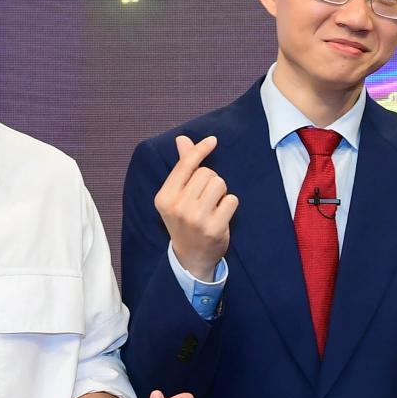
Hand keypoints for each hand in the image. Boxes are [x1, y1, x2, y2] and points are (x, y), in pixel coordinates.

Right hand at [155, 135, 238, 281]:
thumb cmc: (184, 221)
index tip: (212, 141)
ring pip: (220, 184)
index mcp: (164, 197)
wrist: (190, 257)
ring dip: (221, 192)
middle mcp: (177, 207)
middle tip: (205, 198)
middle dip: (211, 181)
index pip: (185, 165)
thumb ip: (182, 167)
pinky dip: (230, 204)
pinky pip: (232, 200)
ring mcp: (196, 219)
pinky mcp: (214, 228)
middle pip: (207, 173)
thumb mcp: (176, 196)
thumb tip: (183, 140)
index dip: (200, 150)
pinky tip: (221, 216)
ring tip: (213, 206)